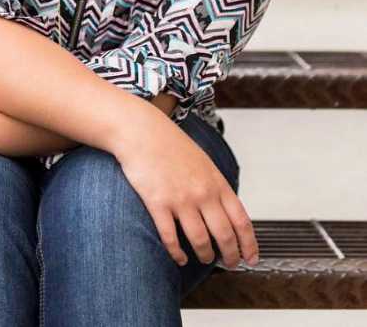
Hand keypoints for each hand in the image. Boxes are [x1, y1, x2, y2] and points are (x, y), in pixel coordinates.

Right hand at [114, 113, 258, 269]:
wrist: (141, 131)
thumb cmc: (169, 143)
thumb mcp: (203, 161)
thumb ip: (215, 185)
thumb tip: (225, 209)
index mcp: (216, 182)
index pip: (241, 221)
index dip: (249, 244)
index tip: (251, 257)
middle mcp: (202, 193)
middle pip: (224, 235)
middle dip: (230, 255)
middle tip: (230, 263)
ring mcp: (181, 200)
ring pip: (200, 241)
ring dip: (205, 255)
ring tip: (204, 258)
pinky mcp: (158, 204)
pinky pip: (171, 238)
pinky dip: (177, 253)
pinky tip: (179, 257)